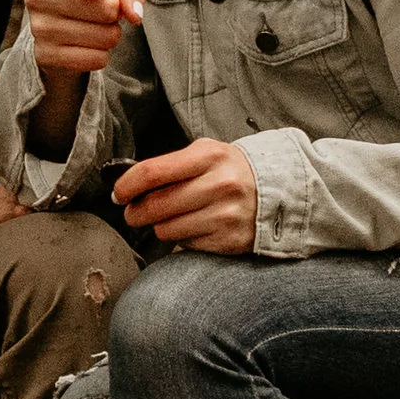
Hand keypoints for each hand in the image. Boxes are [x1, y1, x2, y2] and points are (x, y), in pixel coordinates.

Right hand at [24, 0, 148, 80]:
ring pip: (104, 37)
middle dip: (115, 11)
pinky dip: (103, 53)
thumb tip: (134, 14)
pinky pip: (97, 59)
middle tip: (106, 9)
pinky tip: (90, 44)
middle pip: (101, 7)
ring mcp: (39, 29)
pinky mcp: (46, 56)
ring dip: (111, 33)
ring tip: (98, 26)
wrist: (64, 18)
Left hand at [113, 140, 257, 255]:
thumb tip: (130, 187)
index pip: (152, 172)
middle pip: (155, 205)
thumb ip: (171, 165)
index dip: (127, 185)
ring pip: (166, 229)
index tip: (119, 194)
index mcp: (209, 156)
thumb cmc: (231, 171)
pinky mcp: (228, 241)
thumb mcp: (207, 154)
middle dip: (136, 212)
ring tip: (173, 218)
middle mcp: (219, 185)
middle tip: (134, 212)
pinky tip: (195, 227)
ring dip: (160, 226)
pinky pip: (185, 245)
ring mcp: (225, 215)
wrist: (280, 192)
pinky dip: (182, 239)